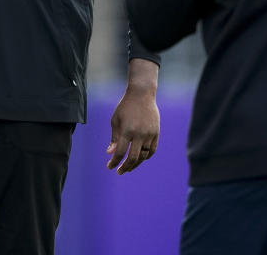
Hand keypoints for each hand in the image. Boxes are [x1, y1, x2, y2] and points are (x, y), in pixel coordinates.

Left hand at [107, 59, 159, 174]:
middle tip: (119, 172)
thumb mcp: (115, 120)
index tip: (110, 167)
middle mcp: (139, 134)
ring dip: (136, 164)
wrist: (142, 95)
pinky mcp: (156, 133)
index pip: (121, 153)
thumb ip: (114, 138)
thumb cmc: (125, 107)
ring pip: (144, 156)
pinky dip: (146, 157)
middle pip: (133, 158)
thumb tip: (111, 153)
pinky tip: (140, 160)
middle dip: (125, 167)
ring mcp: (149, 134)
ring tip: (128, 167)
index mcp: (127, 131)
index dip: (115, 162)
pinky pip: (152, 150)